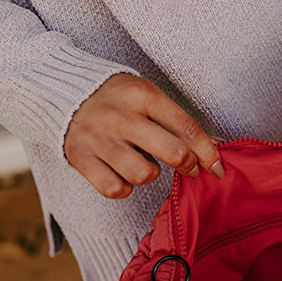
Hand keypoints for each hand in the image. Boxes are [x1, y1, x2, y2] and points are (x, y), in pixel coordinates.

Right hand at [64, 73, 223, 198]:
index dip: (209, 153)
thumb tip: (214, 151)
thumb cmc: (118, 98)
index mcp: (142, 94)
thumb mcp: (148, 96)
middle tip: (187, 167)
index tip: (218, 168)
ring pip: (144, 175)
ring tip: (143, 162)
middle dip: (188, 165)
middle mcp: (120, 115)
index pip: (187, 128)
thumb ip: (177, 122)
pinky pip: (115, 189)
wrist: (63, 91)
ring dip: (150, 174)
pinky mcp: (80, 157)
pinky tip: (122, 172)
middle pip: (173, 154)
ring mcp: (98, 137)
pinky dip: (124, 187)